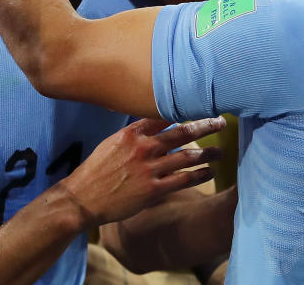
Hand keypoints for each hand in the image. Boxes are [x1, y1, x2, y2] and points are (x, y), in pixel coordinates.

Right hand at [61, 117, 224, 226]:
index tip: (200, 105)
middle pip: (182, 132)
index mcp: (132, 133)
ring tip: (220, 151)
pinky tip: (209, 173)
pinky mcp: (153, 190)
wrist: (83, 198)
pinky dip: (199, 175)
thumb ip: (134, 135)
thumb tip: (153, 127)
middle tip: (220, 122)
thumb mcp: (111, 143)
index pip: (164, 115)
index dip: (185, 109)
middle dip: (205, 126)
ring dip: (207, 153)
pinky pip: (183, 180)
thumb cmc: (96, 170)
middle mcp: (143, 148)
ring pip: (188, 156)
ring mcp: (149, 169)